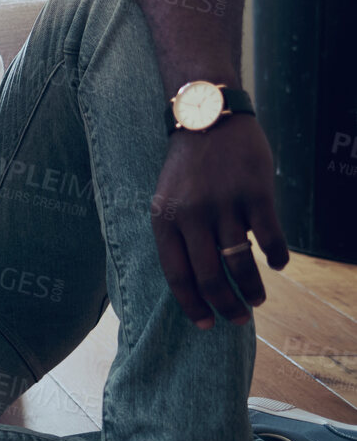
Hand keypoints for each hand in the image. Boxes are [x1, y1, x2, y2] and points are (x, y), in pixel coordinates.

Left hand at [151, 115, 287, 327]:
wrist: (207, 117)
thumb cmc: (187, 165)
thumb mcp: (167, 198)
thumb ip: (179, 234)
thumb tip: (197, 280)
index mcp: (164, 218)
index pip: (176, 275)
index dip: (192, 305)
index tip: (205, 324)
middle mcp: (191, 215)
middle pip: (209, 277)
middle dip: (224, 306)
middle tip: (238, 319)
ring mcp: (224, 204)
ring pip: (240, 264)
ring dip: (251, 288)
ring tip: (256, 300)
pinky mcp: (255, 193)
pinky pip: (269, 238)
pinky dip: (275, 257)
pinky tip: (276, 263)